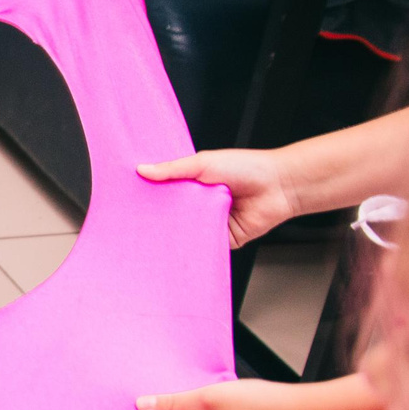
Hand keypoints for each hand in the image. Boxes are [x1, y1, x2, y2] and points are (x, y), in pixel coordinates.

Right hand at [136, 148, 296, 246]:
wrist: (279, 186)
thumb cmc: (247, 168)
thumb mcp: (203, 162)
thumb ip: (172, 169)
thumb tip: (142, 169)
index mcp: (193, 184)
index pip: (164, 191)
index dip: (148, 194)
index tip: (129, 198)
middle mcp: (199, 204)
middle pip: (170, 214)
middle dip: (157, 217)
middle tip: (134, 220)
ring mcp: (210, 222)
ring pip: (185, 231)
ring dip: (174, 233)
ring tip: (151, 236)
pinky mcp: (222, 239)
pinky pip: (203, 245)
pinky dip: (194, 246)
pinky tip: (179, 246)